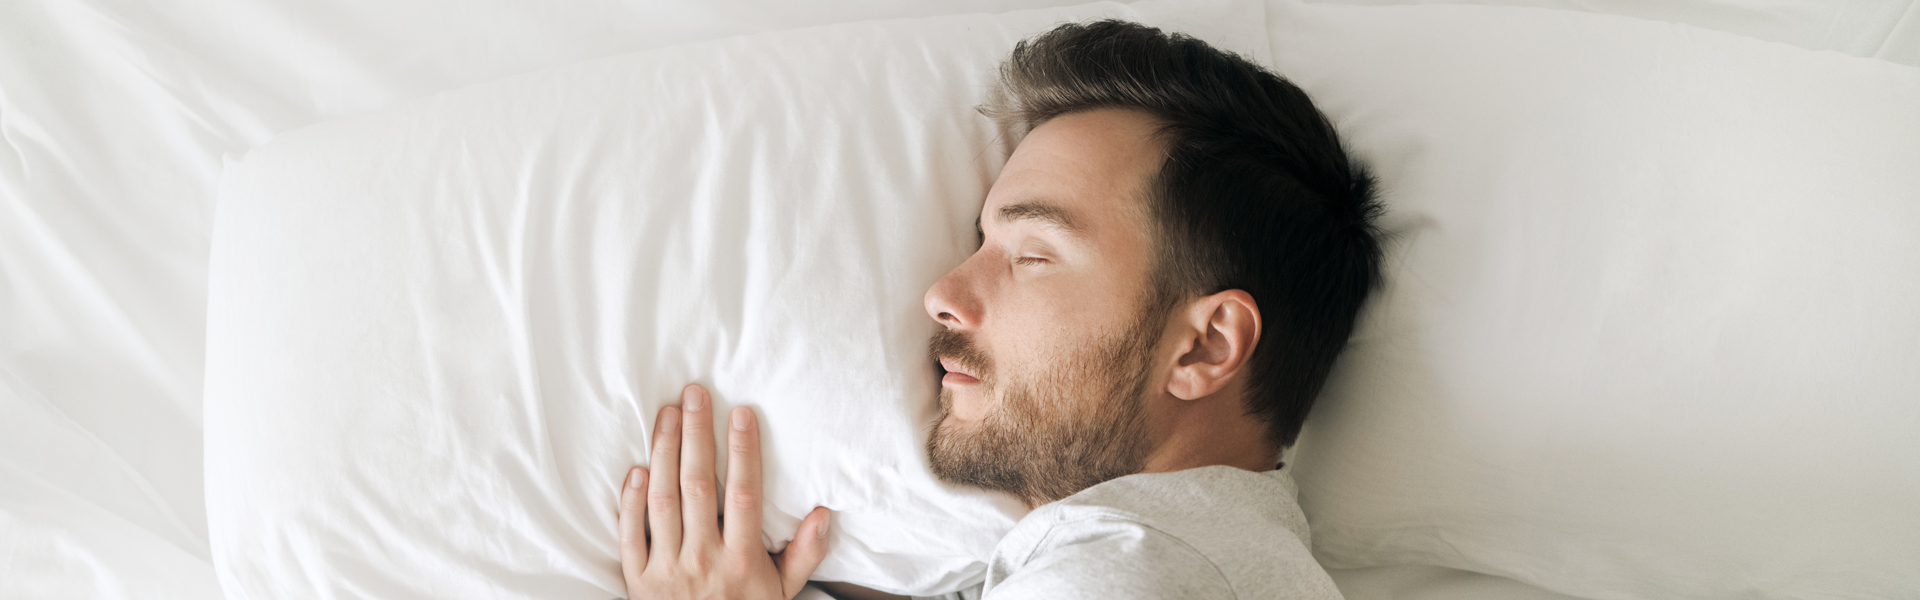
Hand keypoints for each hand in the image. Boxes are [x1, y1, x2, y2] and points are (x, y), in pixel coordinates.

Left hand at [620, 384, 831, 599]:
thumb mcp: (783, 594)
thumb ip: (804, 555)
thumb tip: (823, 513)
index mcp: (742, 561)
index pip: (743, 494)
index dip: (743, 451)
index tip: (742, 413)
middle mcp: (703, 560)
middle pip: (698, 487)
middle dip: (696, 435)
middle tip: (694, 394)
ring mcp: (666, 570)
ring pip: (662, 501)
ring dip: (663, 454)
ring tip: (666, 414)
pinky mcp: (637, 581)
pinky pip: (630, 535)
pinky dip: (630, 501)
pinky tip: (636, 468)